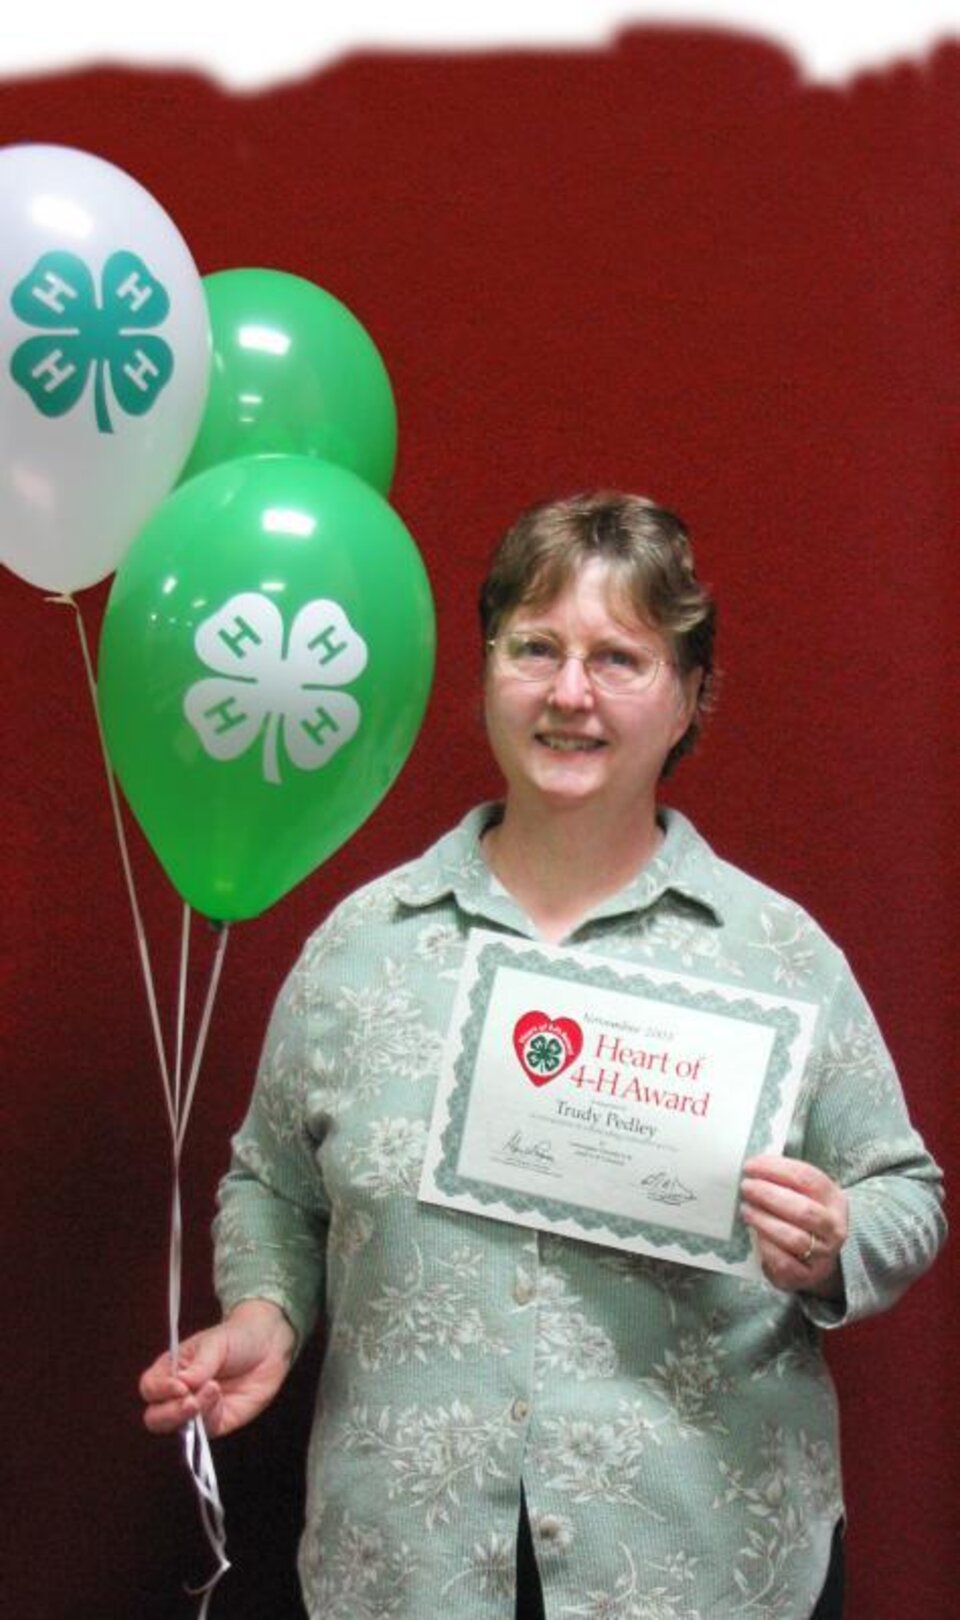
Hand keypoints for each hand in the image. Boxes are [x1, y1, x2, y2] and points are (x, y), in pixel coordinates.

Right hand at [139, 1299, 295, 1437]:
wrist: (269, 1345)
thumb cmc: (236, 1338)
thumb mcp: (215, 1343)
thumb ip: (199, 1364)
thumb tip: (183, 1383)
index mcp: (171, 1370)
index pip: (150, 1388)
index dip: (160, 1390)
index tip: (180, 1385)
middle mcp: (178, 1394)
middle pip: (155, 1417)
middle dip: (170, 1413)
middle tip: (191, 1400)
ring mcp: (197, 1411)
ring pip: (177, 1429)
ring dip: (192, 1414)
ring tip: (214, 1390)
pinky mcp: (217, 1422)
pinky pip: (205, 1432)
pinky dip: (210, 1418)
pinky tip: (221, 1398)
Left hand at [740, 1153, 847, 1298]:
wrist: (816, 1259)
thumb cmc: (803, 1218)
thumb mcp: (804, 1195)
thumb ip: (784, 1181)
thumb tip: (752, 1168)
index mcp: (834, 1200)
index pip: (808, 1178)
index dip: (777, 1169)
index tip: (750, 1166)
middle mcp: (834, 1228)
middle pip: (803, 1210)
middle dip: (769, 1195)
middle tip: (746, 1187)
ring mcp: (823, 1254)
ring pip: (794, 1238)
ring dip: (764, 1221)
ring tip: (745, 1210)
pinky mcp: (807, 1276)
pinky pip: (784, 1263)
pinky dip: (766, 1247)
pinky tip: (754, 1235)